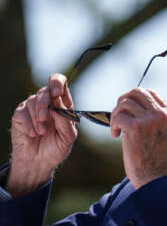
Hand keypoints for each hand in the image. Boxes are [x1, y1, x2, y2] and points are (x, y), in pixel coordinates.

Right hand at [6, 74, 77, 196]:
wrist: (38, 163)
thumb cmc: (56, 149)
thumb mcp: (67, 137)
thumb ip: (65, 120)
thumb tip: (58, 103)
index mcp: (63, 105)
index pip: (60, 83)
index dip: (57, 83)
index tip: (56, 93)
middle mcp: (48, 103)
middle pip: (45, 90)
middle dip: (44, 104)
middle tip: (45, 119)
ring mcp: (33, 108)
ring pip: (33, 100)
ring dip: (37, 118)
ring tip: (41, 133)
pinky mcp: (20, 115)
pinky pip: (22, 111)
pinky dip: (28, 124)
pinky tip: (33, 134)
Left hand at [110, 88, 166, 188]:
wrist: (154, 176)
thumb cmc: (154, 155)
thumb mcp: (162, 130)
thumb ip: (154, 115)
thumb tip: (131, 101)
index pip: (150, 93)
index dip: (135, 99)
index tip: (129, 112)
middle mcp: (162, 114)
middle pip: (137, 92)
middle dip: (123, 101)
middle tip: (119, 115)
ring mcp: (150, 120)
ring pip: (125, 103)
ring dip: (116, 115)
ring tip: (117, 128)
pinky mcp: (136, 127)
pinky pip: (118, 116)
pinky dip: (113, 124)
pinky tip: (116, 135)